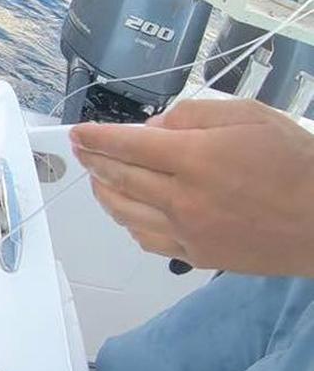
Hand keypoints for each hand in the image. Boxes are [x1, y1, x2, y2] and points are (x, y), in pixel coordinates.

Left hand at [70, 99, 313, 276]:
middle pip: (119, 178)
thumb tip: (153, 128)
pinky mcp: (196, 254)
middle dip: (93, 161)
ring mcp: (187, 231)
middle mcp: (184, 198)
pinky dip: (129, 222)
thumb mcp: (250, 117)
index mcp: (196, 159)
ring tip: (96, 177)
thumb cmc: (296, 165)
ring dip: (104, 192)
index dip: (97, 138)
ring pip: (125, 212)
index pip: (127, 145)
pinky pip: (146, 238)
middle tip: (81, 150)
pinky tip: (127, 210)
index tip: (79, 133)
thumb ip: (194, 116)